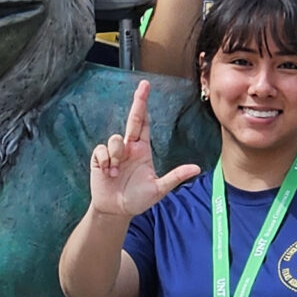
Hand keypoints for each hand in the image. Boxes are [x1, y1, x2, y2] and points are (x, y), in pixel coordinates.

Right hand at [89, 81, 198, 216]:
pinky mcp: (99, 159)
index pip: (144, 123)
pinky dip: (105, 162)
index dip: (144, 105)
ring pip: (115, 139)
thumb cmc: (137, 199)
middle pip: (133, 119)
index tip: (146, 87)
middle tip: (143, 86)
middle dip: (138, 102)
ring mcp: (113, 152)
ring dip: (117, 157)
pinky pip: (101, 151)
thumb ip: (175, 177)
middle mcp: (128, 147)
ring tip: (117, 173)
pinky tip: (108, 173)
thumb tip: (197, 168)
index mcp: (142, 149)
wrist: (116, 210)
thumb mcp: (158, 189)